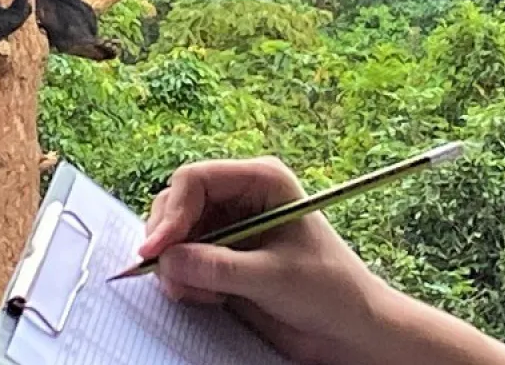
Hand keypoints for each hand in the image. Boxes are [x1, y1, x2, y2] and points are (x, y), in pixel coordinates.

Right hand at [138, 156, 389, 364]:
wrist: (347, 325)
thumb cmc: (328, 290)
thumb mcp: (271, 278)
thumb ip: (217, 267)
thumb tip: (167, 259)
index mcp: (261, 180)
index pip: (195, 179)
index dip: (171, 213)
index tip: (157, 250)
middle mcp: (242, 195)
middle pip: (177, 203)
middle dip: (170, 242)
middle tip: (171, 278)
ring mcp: (230, 225)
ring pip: (175, 234)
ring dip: (177, 266)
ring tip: (203, 294)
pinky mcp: (223, 254)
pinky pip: (183, 258)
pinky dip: (184, 280)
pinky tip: (210, 298)